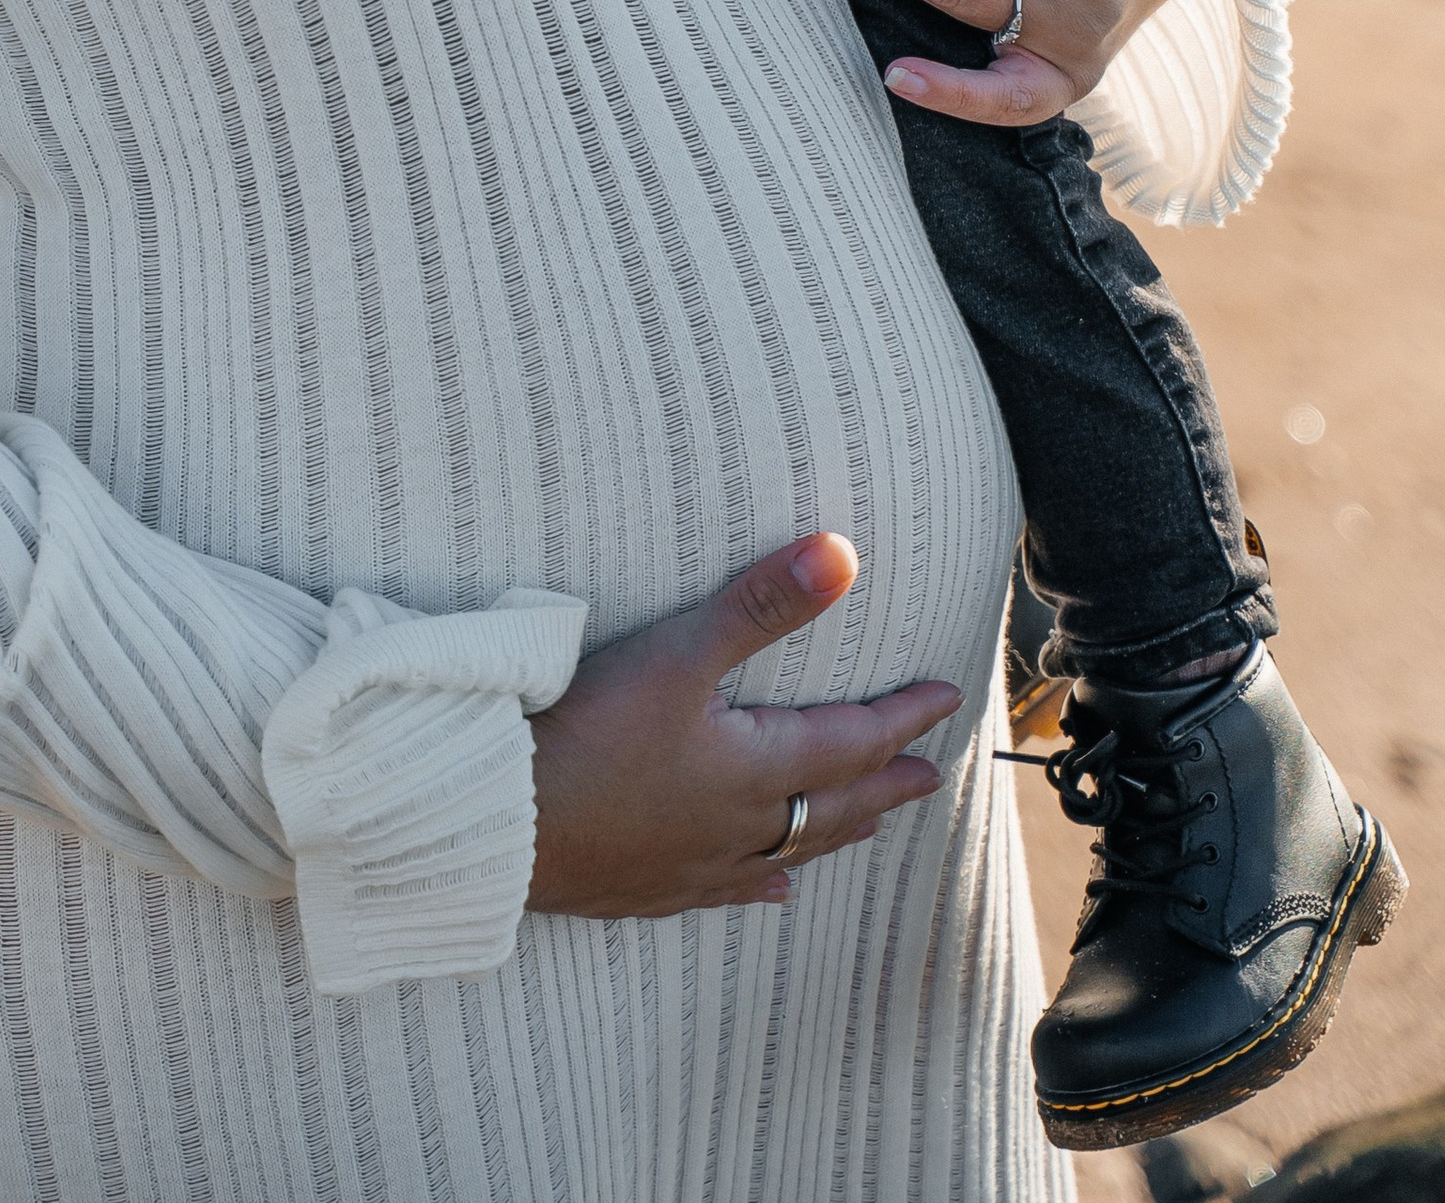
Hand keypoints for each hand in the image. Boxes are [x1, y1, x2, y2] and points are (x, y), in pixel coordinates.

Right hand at [527, 529, 959, 918]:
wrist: (500, 822)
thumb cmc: (587, 733)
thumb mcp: (677, 654)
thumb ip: (760, 605)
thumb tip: (842, 556)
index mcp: (753, 768)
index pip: (850, 740)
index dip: (900, 717)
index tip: (944, 699)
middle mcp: (738, 825)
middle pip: (832, 803)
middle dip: (884, 783)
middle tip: (929, 777)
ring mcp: (694, 864)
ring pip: (788, 848)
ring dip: (836, 830)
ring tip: (869, 825)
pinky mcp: (650, 887)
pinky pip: (728, 889)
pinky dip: (763, 882)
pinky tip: (775, 888)